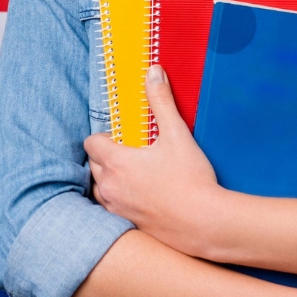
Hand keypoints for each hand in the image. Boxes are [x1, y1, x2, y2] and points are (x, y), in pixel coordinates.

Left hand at [84, 65, 220, 253]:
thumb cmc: (190, 179)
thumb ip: (161, 101)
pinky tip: (142, 196)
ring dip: (110, 179)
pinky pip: (110, 208)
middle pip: (94, 164)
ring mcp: (116, 209)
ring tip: (136, 175)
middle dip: (107, 156)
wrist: (204, 223)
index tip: (123, 137)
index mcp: (116, 163)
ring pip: (100, 188)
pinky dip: (119, 199)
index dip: (105, 136)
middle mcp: (109, 187)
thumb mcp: (176, 133)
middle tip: (132, 153)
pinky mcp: (126, 225)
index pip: (91, 142)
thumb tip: (153, 71)